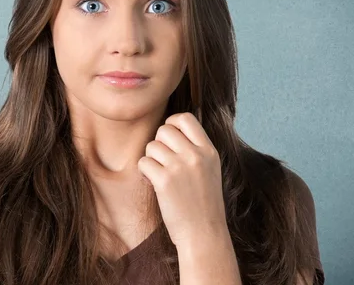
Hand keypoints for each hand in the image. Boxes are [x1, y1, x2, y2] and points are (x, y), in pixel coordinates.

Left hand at [137, 112, 226, 248]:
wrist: (204, 234)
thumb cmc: (204, 204)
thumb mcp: (210, 170)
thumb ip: (196, 149)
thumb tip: (171, 128)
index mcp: (209, 150)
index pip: (185, 118)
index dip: (172, 123)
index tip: (169, 138)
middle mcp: (195, 155)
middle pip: (164, 130)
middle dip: (159, 144)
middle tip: (163, 162)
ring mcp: (180, 167)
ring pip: (152, 146)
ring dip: (151, 159)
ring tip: (160, 175)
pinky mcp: (164, 180)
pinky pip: (144, 162)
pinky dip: (145, 172)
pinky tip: (154, 184)